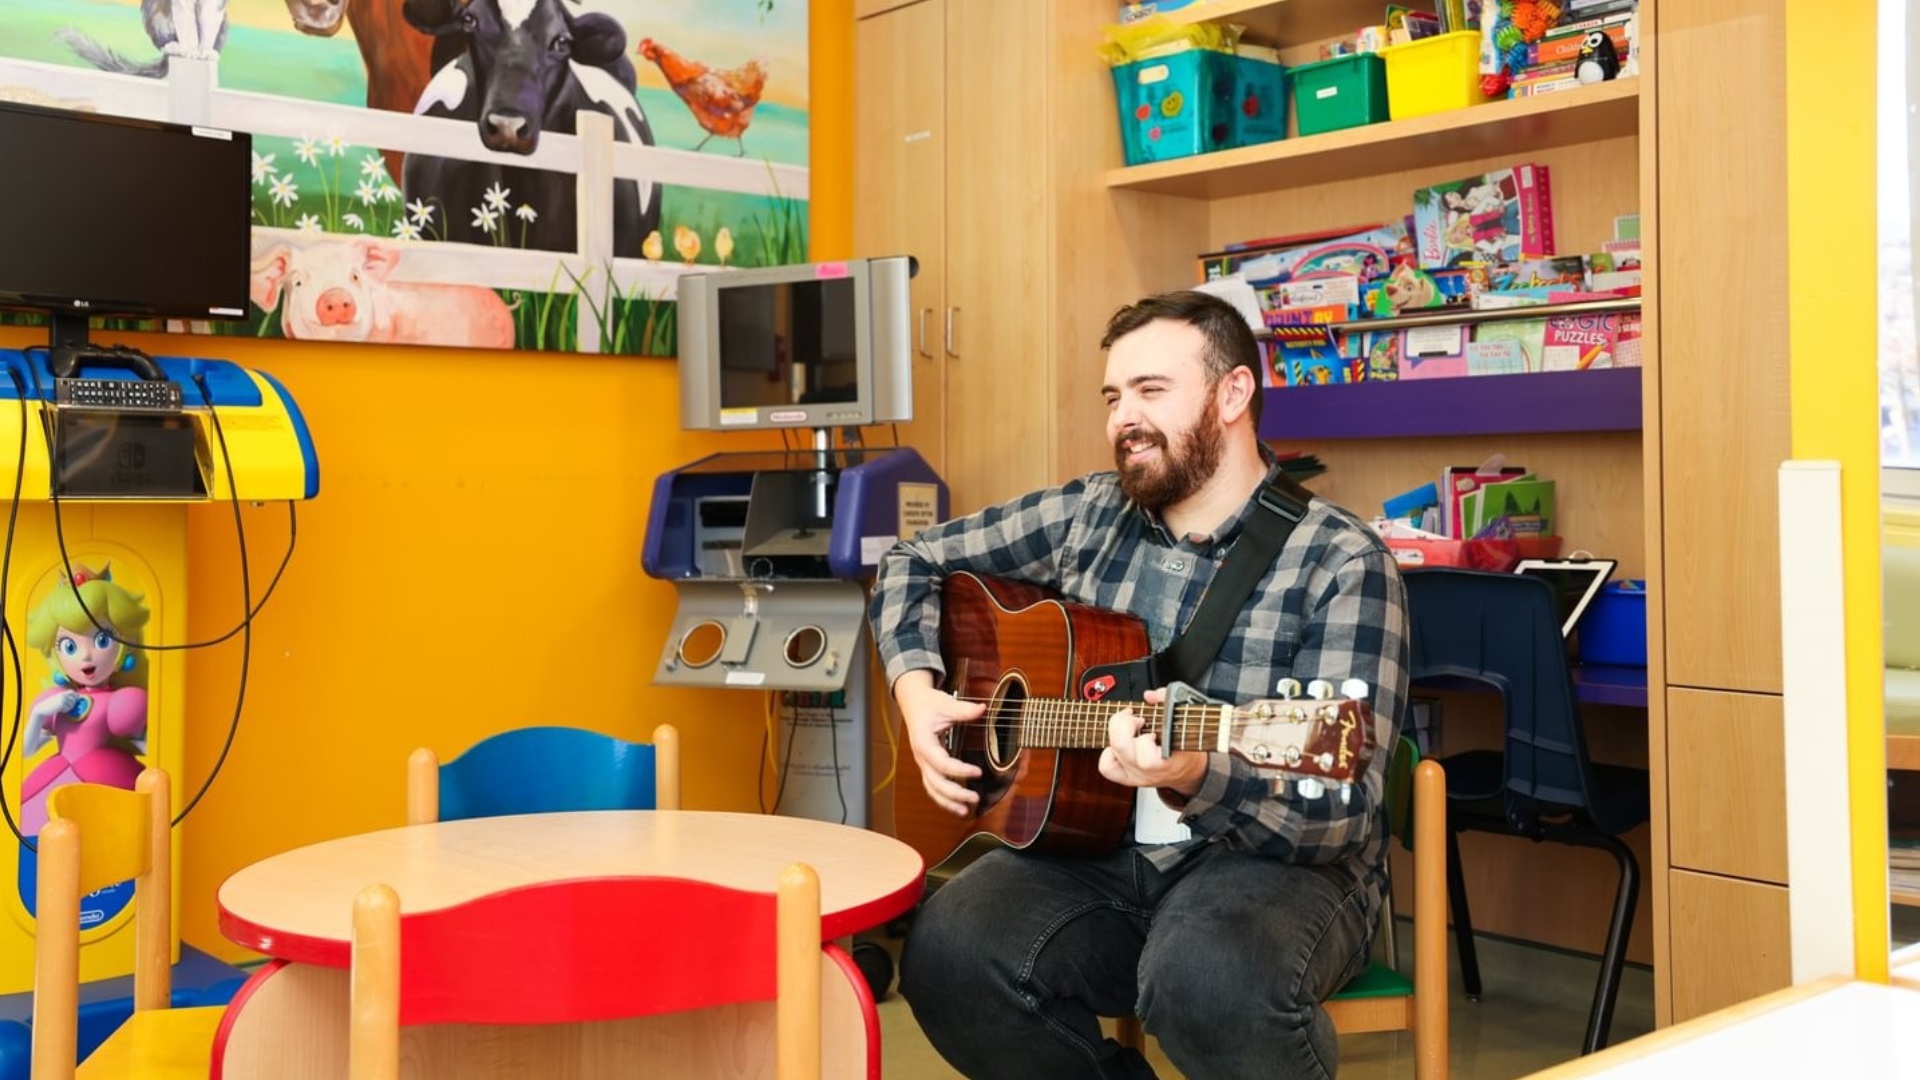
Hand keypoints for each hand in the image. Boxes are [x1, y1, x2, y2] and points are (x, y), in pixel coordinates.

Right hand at [51, 690, 80, 716]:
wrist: (42, 708)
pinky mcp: (61, 704)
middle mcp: (63, 695)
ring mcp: (62, 699)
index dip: (76, 695)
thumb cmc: (51, 705)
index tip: (76, 700)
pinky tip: (60, 710)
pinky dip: (65, 710)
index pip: (72, 691)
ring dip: (68, 708)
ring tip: (62, 708)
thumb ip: (66, 698)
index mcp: (61, 693)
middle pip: (74, 699)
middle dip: (73, 703)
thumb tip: (78, 697)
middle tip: (67, 707)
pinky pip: (68, 708)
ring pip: (72, 704)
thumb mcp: (58, 699)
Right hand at [894, 670, 985, 816]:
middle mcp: (921, 757)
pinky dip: (943, 798)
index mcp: (924, 743)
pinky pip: (933, 786)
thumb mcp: (946, 703)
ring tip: (965, 812)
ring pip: (931, 789)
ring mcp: (922, 763)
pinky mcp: (926, 766)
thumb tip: (983, 709)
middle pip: (935, 782)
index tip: (978, 772)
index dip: (959, 771)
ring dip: (947, 802)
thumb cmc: (929, 704)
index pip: (942, 763)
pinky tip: (957, 806)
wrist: (913, 703)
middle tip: (975, 798)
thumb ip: (964, 710)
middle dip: (954, 793)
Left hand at [1099, 689, 1207, 796]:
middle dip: (1125, 724)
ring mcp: (1136, 776)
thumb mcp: (1186, 724)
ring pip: (1112, 754)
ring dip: (1116, 734)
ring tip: (1129, 729)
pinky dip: (1108, 752)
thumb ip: (1169, 703)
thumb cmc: (1189, 748)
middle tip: (1137, 719)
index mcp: (1166, 763)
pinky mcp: (1126, 777)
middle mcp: (1148, 773)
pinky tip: (1121, 742)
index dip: (1144, 739)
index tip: (1151, 726)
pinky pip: (1107, 767)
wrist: (1190, 772)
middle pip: (1121, 747)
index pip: (1146, 759)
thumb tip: (1150, 696)